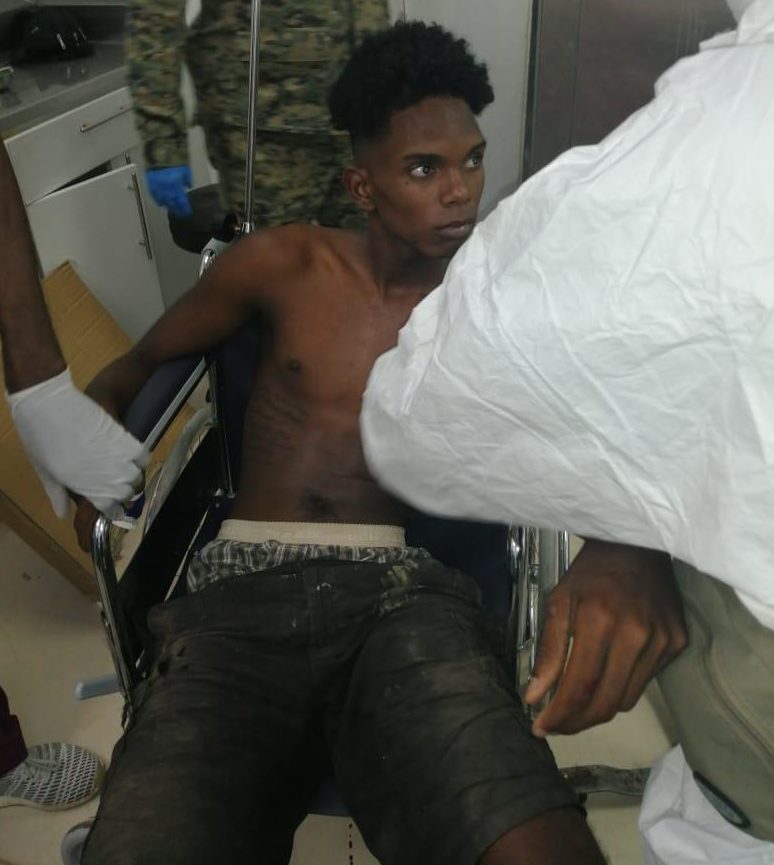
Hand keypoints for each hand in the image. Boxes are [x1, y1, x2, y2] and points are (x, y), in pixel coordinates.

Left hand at [7, 368, 148, 519]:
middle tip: (115, 484)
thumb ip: (57, 495)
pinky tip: (131, 456)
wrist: (48, 405)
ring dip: (132, 476)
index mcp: (85, 488)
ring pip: (137, 476)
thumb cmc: (40, 439)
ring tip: (124, 469)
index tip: (110, 504)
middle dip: (123, 492)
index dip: (112, 509)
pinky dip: (140, 460)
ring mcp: (118, 458)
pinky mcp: (125, 439)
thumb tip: (63, 515)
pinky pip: (143, 457)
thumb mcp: (45, 472)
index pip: (110, 509)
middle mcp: (106, 477)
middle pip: (127, 493)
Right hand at [145, 165, 192, 216]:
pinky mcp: (150, 185)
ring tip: (170, 208)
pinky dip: (158, 200)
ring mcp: (158, 189)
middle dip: (176, 210)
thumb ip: (188, 180)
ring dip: (167, 206)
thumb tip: (188, 186)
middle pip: (172, 204)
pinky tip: (160, 202)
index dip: (184, 209)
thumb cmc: (174, 162)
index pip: (182, 203)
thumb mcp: (185, 170)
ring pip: (163, 202)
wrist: (159, 155)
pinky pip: (154, 196)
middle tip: (179, 213)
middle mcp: (167, 191)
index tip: (186, 213)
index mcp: (176, 188)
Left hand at [525, 539, 686, 736]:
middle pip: (606, 701)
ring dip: (598, 711)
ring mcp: (662, 639)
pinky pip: (644, 683)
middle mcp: (635, 633)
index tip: (540, 728)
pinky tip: (603, 682)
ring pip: (627, 699)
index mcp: (599, 619)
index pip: (580, 685)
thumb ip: (548, 651)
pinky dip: (620, 690)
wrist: (636, 546)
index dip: (560, 714)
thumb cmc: (590, 573)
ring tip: (574, 709)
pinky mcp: (678, 642)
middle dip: (577, 722)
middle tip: (556, 727)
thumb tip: (534, 697)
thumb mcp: (559, 601)